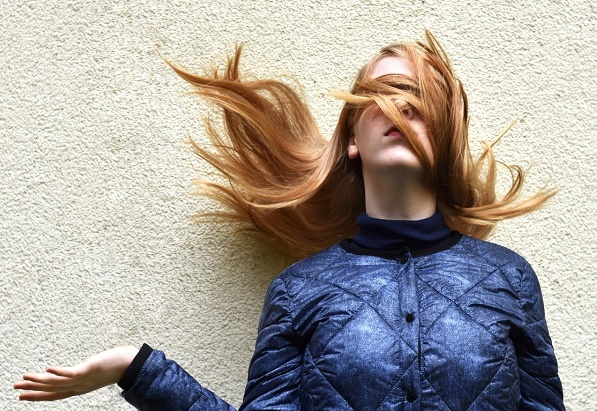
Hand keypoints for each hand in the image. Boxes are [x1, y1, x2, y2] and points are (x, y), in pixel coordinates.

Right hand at [14, 345, 138, 400]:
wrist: (133, 365)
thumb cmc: (118, 364)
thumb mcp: (98, 371)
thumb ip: (88, 371)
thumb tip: (85, 366)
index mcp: (80, 387)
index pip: (55, 394)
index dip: (38, 396)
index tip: (23, 396)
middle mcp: (80, 386)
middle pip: (52, 390)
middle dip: (32, 391)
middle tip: (15, 389)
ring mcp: (84, 379)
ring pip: (57, 383)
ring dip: (39, 381)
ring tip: (24, 378)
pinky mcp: (89, 369)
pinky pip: (71, 373)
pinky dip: (58, 372)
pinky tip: (47, 368)